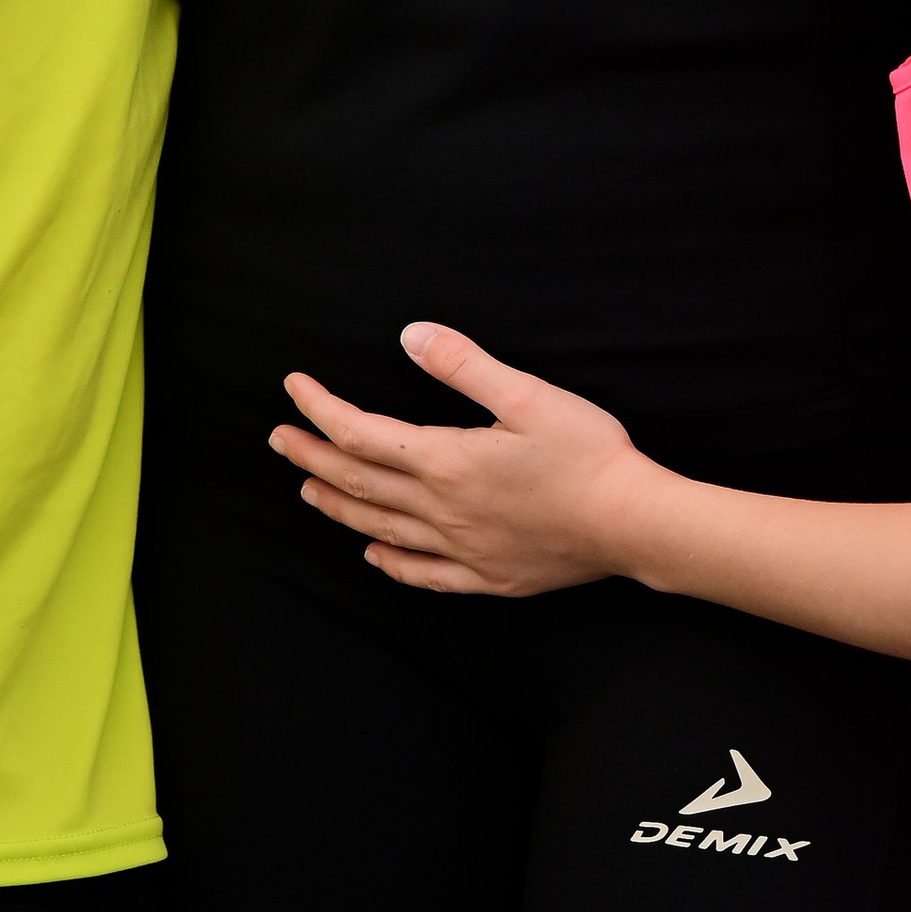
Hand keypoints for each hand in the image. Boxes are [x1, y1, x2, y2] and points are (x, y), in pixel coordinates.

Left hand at [273, 324, 653, 596]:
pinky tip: (374, 553)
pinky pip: (422, 573)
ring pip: (380, 528)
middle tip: (278, 438)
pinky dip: (390, 561)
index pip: (360, 433)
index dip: (320, 409)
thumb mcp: (528, 395)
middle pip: (358, 482)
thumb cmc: (587, 455)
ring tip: (307, 490)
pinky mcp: (488, 576)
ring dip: (337, 506)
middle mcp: (442, 511)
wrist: (632, 523)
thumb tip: (411, 335)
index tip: (294, 387)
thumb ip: (464, 365)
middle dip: (311, 457)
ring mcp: (462, 549)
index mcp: (446, 461)